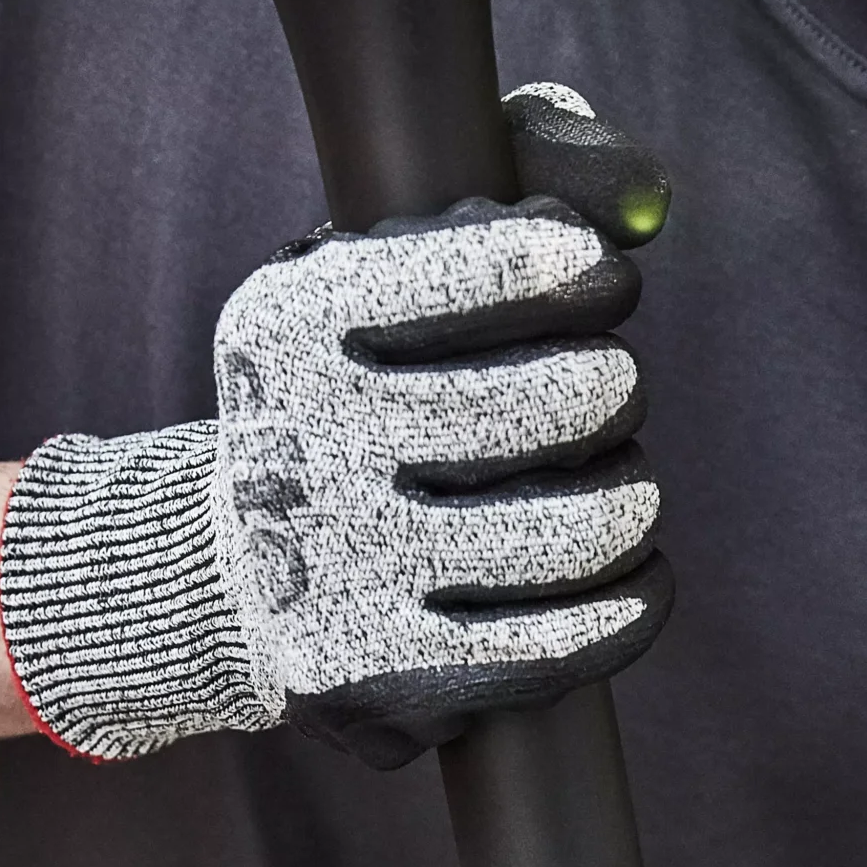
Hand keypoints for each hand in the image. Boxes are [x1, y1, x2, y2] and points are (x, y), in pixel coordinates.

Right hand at [0, 86, 672, 768]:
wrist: (225, 581)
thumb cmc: (340, 403)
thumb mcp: (365, 273)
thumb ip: (504, 188)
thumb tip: (641, 200)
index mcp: (296, 321)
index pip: (490, 267)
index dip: (579, 269)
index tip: (599, 280)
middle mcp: (309, 441)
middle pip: (560, 402)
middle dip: (609, 390)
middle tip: (602, 395)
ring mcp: (346, 571)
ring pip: (575, 528)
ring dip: (628, 502)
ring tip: (616, 489)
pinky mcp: (388, 677)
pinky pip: (560, 642)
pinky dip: (630, 604)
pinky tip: (634, 576)